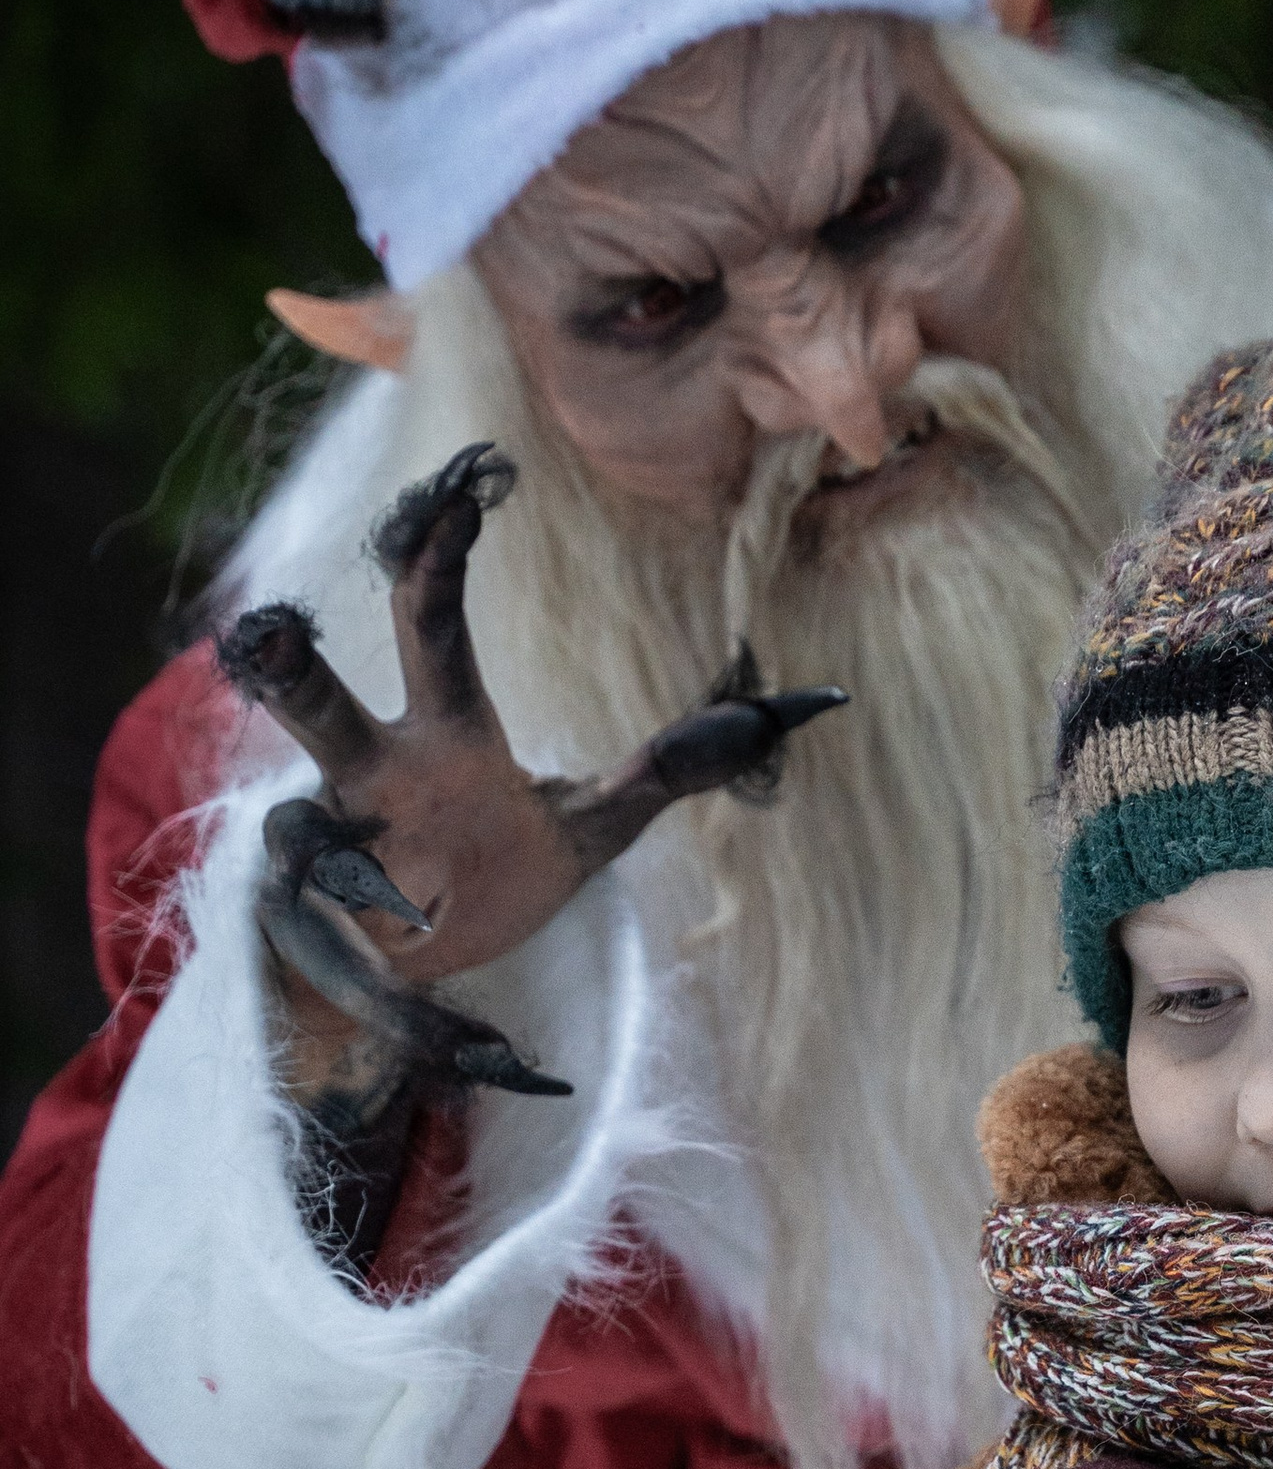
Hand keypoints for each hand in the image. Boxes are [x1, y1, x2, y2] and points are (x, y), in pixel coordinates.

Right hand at [221, 444, 844, 1110]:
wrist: (404, 983)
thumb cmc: (491, 881)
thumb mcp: (593, 828)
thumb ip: (674, 768)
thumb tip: (805, 707)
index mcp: (443, 736)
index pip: (430, 621)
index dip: (442, 551)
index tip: (469, 485)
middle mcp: (374, 779)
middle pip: (324, 703)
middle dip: (300, 662)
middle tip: (285, 615)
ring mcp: (332, 856)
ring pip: (290, 814)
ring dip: (285, 799)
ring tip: (269, 701)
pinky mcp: (315, 930)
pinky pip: (320, 922)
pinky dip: (362, 915)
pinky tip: (384, 918)